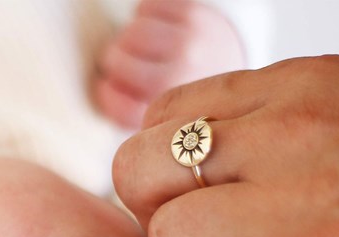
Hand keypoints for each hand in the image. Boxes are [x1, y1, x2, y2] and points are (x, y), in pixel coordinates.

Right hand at [94, 0, 244, 129]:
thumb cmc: (186, 98)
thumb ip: (133, 117)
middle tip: (120, 64)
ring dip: (126, 38)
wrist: (234, 67)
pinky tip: (153, 29)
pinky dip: (142, 16)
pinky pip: (145, 7)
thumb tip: (106, 98)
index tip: (106, 88)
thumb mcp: (163, 123)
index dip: (104, 94)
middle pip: (117, 61)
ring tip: (136, 47)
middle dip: (112, 62)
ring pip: (131, 33)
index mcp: (170, 112)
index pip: (117, 104)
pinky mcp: (193, 14)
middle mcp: (179, 78)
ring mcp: (188, 43)